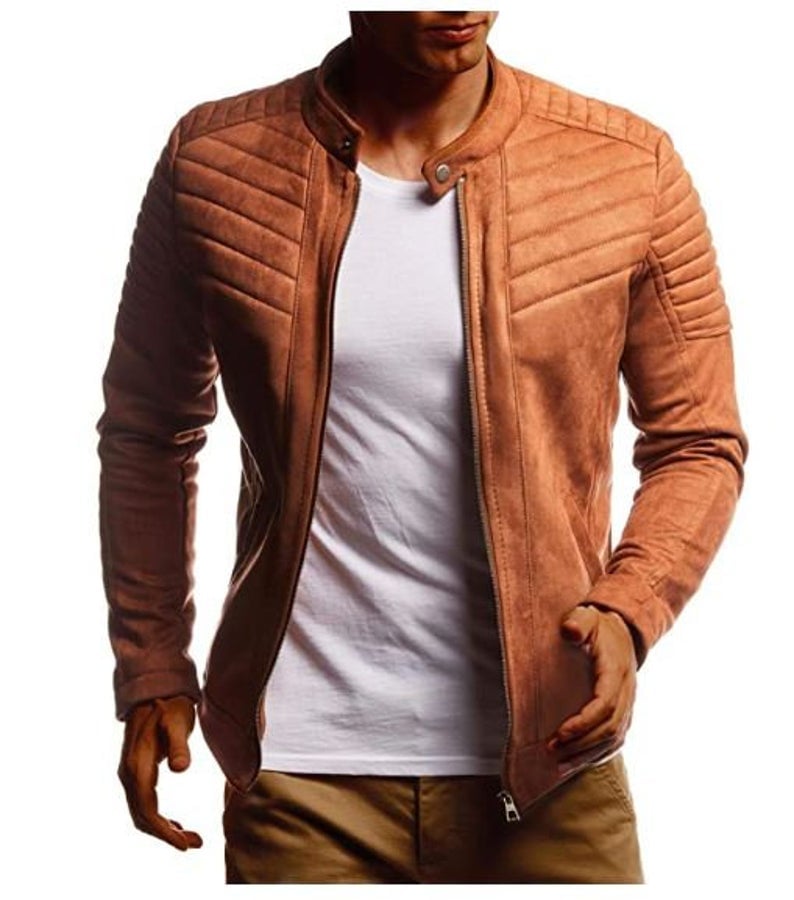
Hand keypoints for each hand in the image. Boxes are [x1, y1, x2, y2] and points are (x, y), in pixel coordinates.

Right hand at [117, 695, 202, 850]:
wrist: (154, 689)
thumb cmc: (170, 704)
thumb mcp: (178, 721)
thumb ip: (179, 745)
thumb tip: (181, 768)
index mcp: (137, 765)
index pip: (147, 809)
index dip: (164, 832)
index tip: (184, 844)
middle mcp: (129, 773)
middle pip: (143, 817)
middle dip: (167, 835)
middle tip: (196, 843)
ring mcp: (131, 773)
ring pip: (142, 812)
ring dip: (164, 829)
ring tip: (191, 837)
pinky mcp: (138, 772)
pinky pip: (145, 803)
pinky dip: (159, 818)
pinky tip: (177, 823)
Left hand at [546, 604, 636, 764]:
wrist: (622, 631)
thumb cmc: (598, 625)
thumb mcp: (587, 616)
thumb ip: (578, 622)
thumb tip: (570, 630)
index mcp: (616, 671)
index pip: (605, 704)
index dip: (584, 723)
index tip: (560, 733)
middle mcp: (626, 691)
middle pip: (610, 728)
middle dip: (581, 744)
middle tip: (551, 751)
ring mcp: (627, 703)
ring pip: (614, 738)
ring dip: (587, 755)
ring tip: (560, 766)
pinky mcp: (623, 711)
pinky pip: (615, 739)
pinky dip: (598, 754)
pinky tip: (577, 762)